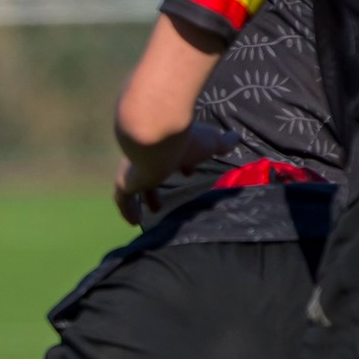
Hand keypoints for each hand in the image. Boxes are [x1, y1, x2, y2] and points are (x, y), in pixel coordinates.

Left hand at [113, 123, 238, 224]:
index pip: (173, 155)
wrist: (155, 136)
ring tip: (150, 213)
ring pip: (135, 186)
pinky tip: (134, 222)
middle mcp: (148, 157)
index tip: (188, 172)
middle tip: (159, 203)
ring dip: (144, 198)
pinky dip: (128, 210)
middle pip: (151, 174)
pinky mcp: (125, 181)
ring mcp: (133, 170)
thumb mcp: (210, 141)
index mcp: (168, 147)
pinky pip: (123, 199)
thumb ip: (222, 142)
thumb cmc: (184, 139)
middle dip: (155, 188)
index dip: (182, 164)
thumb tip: (235, 138)